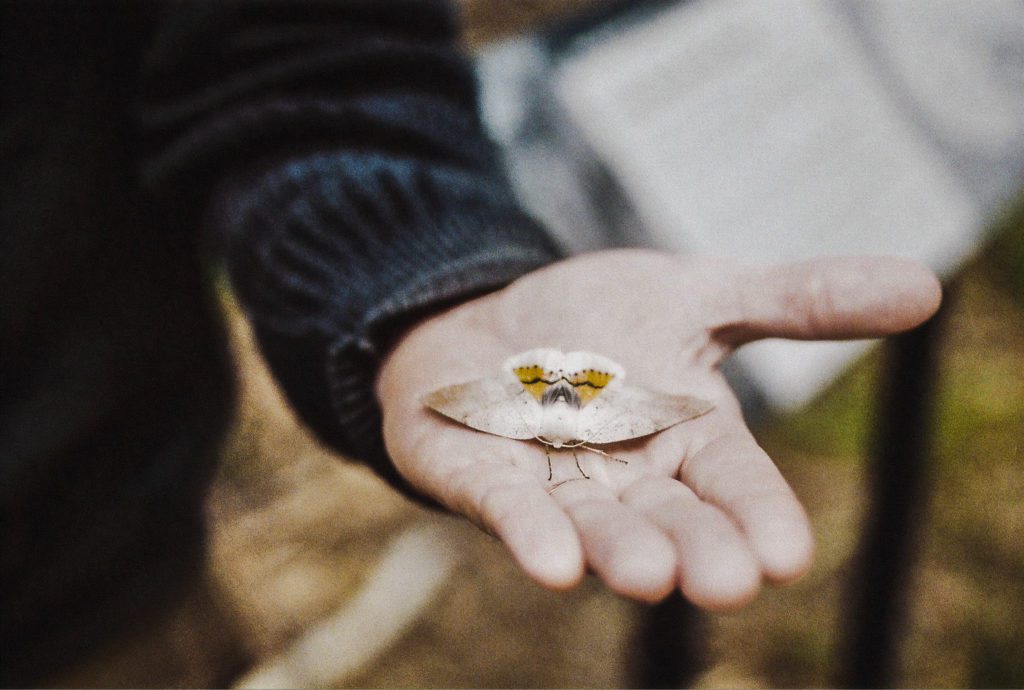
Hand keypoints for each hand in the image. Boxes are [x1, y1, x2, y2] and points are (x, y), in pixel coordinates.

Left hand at [376, 250, 940, 609]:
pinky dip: (529, 535)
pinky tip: (552, 563)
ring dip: (617, 550)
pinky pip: (506, 510)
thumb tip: (927, 287)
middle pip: (668, 518)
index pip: (735, 483)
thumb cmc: (603, 320)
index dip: (758, 516)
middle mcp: (627, 476)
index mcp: (688, 440)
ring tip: (646, 574)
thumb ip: (798, 300)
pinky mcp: (484, 481)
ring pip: (592, 525)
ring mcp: (553, 485)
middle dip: (694, 547)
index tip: (787, 555)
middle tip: (723, 581)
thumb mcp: (701, 294)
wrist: (493, 318)